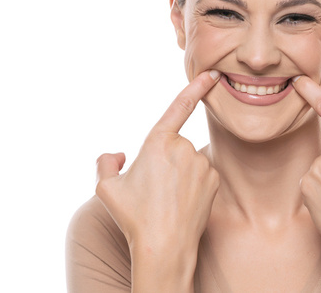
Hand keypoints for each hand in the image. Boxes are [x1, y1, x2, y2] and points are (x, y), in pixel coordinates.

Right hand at [95, 70, 221, 256]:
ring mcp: (202, 164)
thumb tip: (121, 155)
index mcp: (158, 142)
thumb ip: (106, 162)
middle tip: (152, 190)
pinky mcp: (214, 180)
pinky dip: (192, 185)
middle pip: (173, 146)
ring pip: (187, 162)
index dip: (196, 87)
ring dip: (178, 174)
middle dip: (163, 161)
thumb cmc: (134, 216)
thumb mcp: (106, 187)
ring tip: (165, 200)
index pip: (179, 106)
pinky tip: (181, 203)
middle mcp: (184, 148)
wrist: (164, 247)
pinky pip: (200, 176)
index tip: (211, 74)